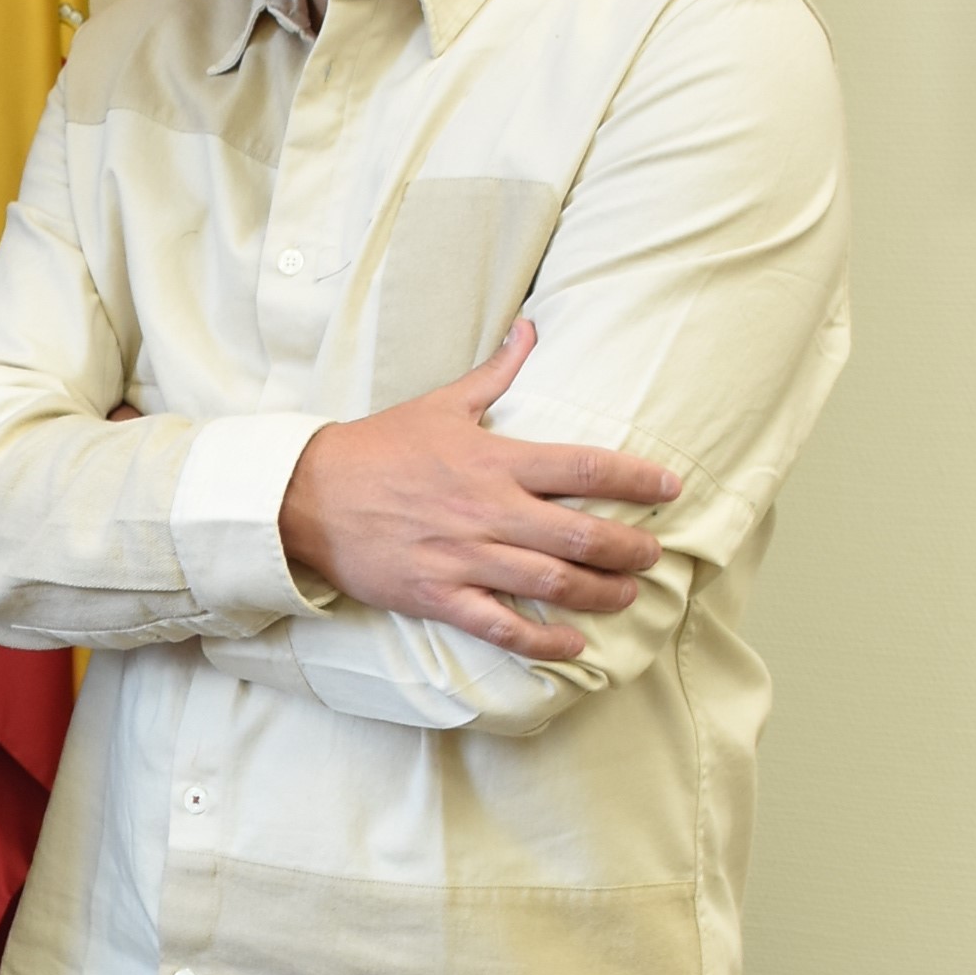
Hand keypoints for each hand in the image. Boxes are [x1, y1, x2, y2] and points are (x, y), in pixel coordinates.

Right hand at [276, 316, 679, 662]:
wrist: (306, 496)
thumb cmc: (377, 448)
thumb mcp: (440, 404)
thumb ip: (496, 372)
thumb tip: (529, 330)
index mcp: (492, 461)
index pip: (581, 469)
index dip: (634, 479)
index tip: (669, 489)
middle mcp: (486, 511)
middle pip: (579, 535)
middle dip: (628, 548)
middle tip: (653, 554)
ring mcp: (462, 558)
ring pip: (550, 583)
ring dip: (600, 593)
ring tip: (627, 594)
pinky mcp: (437, 596)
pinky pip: (500, 626)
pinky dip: (542, 641)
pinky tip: (574, 645)